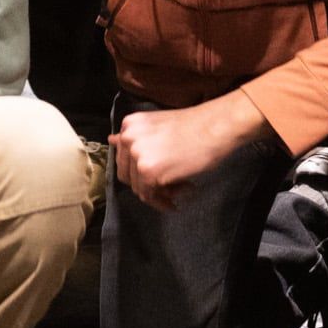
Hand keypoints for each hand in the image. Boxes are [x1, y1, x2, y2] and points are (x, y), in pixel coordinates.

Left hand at [109, 93, 266, 212]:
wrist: (216, 126)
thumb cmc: (195, 126)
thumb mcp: (157, 126)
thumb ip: (135, 137)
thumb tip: (111, 140)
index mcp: (129, 125)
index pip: (124, 159)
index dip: (141, 171)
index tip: (159, 176)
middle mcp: (128, 138)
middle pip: (128, 176)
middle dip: (149, 185)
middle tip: (172, 186)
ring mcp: (136, 155)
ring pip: (139, 188)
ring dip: (160, 193)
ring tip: (183, 187)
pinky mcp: (148, 172)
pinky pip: (150, 196)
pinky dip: (163, 201)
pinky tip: (181, 195)